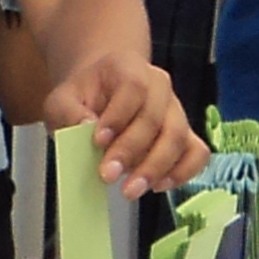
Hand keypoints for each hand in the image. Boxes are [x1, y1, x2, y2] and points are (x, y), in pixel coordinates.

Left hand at [44, 52, 200, 197]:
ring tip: (131, 190)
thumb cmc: (83, 98)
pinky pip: (197, 153)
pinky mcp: (186, 135)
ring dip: (156, 167)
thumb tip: (86, 128)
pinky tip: (158, 186)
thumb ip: (68, 113)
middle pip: (156, 117)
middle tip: (107, 176)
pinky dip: (183, 172)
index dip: (118, 116)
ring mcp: (176, 111)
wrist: (102, 94)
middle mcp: (160, 86)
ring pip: (178, 137)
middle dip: (131, 150)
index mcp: (128, 67)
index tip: (97, 141)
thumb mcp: (61, 100)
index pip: (133, 88)